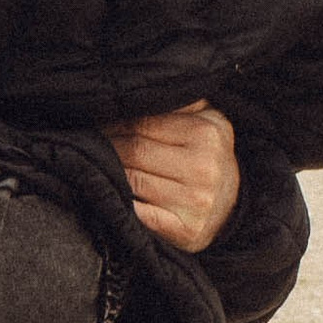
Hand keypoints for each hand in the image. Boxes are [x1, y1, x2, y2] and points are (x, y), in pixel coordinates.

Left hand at [104, 101, 240, 252]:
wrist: (233, 205)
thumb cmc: (209, 156)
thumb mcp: (208, 120)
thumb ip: (180, 103)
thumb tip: (138, 92)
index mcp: (206, 134)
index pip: (142, 124)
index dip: (113, 125)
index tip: (98, 127)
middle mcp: (203, 168)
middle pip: (134, 152)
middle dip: (106, 148)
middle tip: (89, 145)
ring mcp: (195, 202)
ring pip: (132, 181)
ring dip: (108, 173)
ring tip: (97, 165)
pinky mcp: (186, 230)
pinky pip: (140, 214)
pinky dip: (121, 202)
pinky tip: (111, 193)